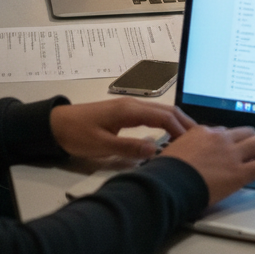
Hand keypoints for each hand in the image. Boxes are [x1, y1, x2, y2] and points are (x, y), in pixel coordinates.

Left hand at [49, 99, 195, 160]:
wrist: (55, 126)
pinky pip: (151, 115)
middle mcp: (133, 104)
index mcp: (129, 110)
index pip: (163, 116)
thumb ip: (128, 147)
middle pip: (166, 110)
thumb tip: (155, 149)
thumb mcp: (101, 145)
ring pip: (160, 111)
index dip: (179, 128)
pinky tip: (167, 133)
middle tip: (199, 138)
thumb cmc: (77, 134)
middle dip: (184, 122)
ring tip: (188, 137)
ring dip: (176, 122)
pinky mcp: (125, 113)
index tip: (191, 142)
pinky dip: (164, 122)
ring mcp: (129, 107)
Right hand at [160, 125, 254, 205]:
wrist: (166, 184)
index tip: (236, 145)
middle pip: (246, 132)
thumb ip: (184, 151)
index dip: (233, 139)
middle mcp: (220, 138)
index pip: (225, 131)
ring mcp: (231, 154)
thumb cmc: (164, 173)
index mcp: (203, 132)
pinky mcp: (239, 172)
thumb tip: (185, 158)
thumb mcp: (172, 153)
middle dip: (254, 139)